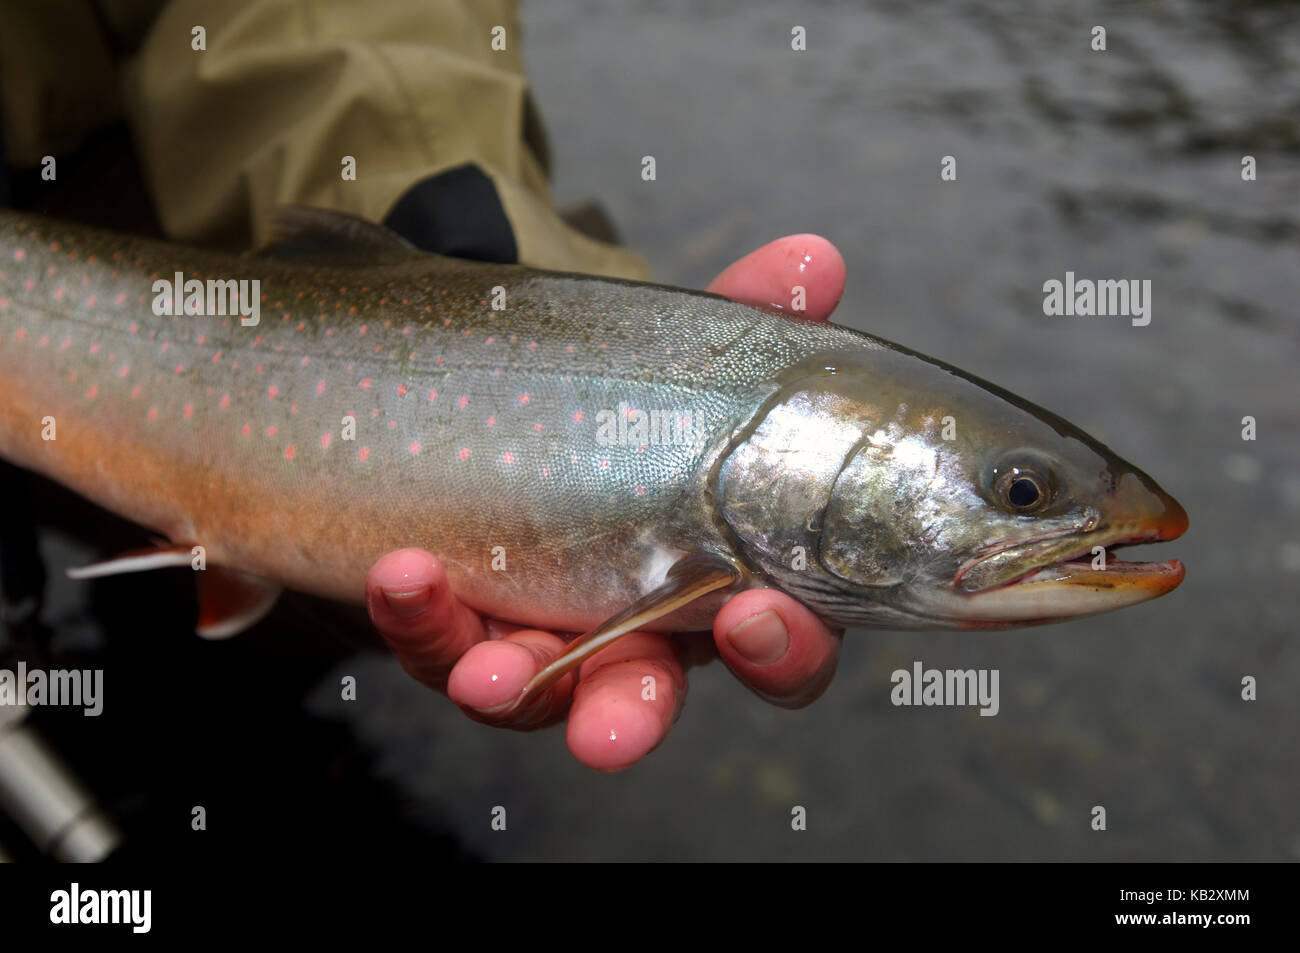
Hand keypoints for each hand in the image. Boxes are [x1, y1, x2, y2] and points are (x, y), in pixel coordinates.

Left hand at [366, 235, 847, 769]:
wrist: (517, 398)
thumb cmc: (633, 403)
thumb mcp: (692, 362)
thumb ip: (751, 321)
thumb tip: (815, 256)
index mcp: (722, 580)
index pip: (779, 645)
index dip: (781, 650)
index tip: (756, 619)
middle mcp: (636, 629)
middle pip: (646, 699)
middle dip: (628, 720)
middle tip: (609, 736)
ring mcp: (541, 635)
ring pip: (530, 692)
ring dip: (504, 685)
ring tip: (481, 670)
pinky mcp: (461, 624)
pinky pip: (439, 641)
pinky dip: (420, 616)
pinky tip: (400, 573)